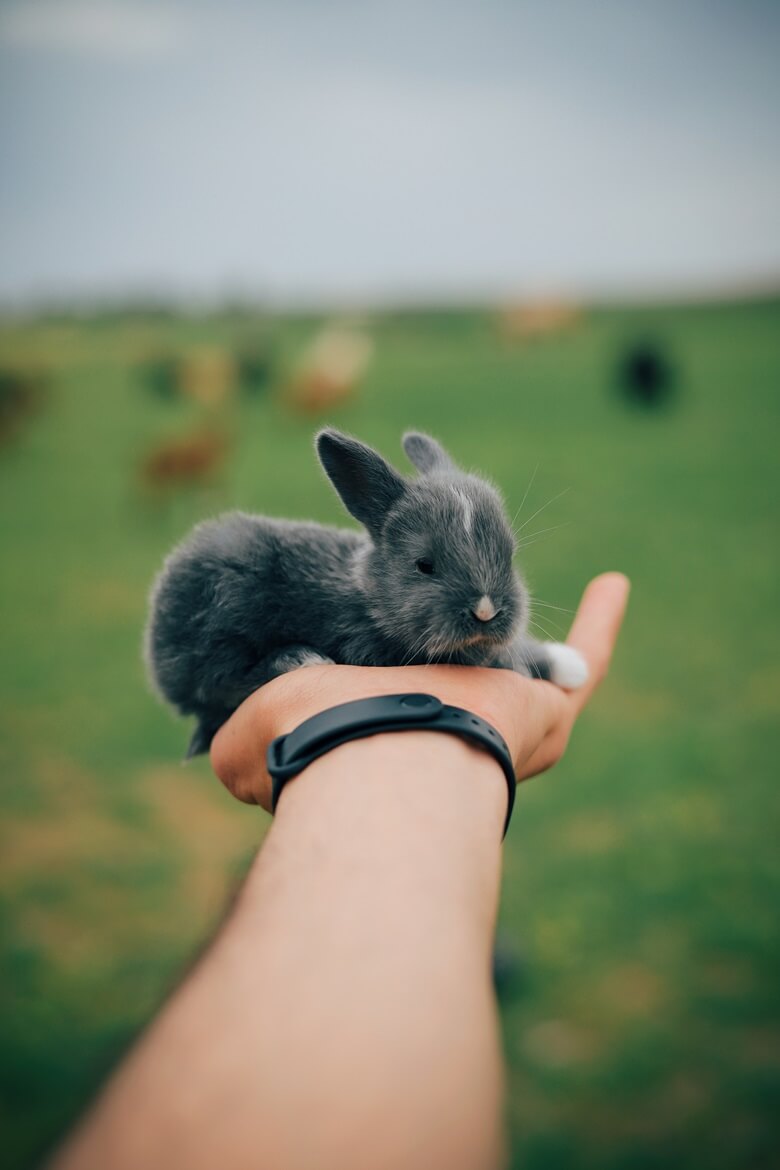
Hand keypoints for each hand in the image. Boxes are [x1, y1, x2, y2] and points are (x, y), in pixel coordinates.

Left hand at [210, 573, 629, 809]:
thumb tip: (220, 762)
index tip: (391, 664)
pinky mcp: (547, 715)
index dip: (397, 683)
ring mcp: (505, 732)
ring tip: (560, 601)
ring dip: (547, 644)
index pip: (400, 709)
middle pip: (473, 695)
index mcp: (387, 742)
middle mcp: (450, 742)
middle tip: (478, 624)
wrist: (375, 763)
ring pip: (538, 680)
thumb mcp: (257, 734)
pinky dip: (601, 625)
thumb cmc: (314, 749)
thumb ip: (242, 745)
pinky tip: (615, 583)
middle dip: (477, 663)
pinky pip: (585, 665)